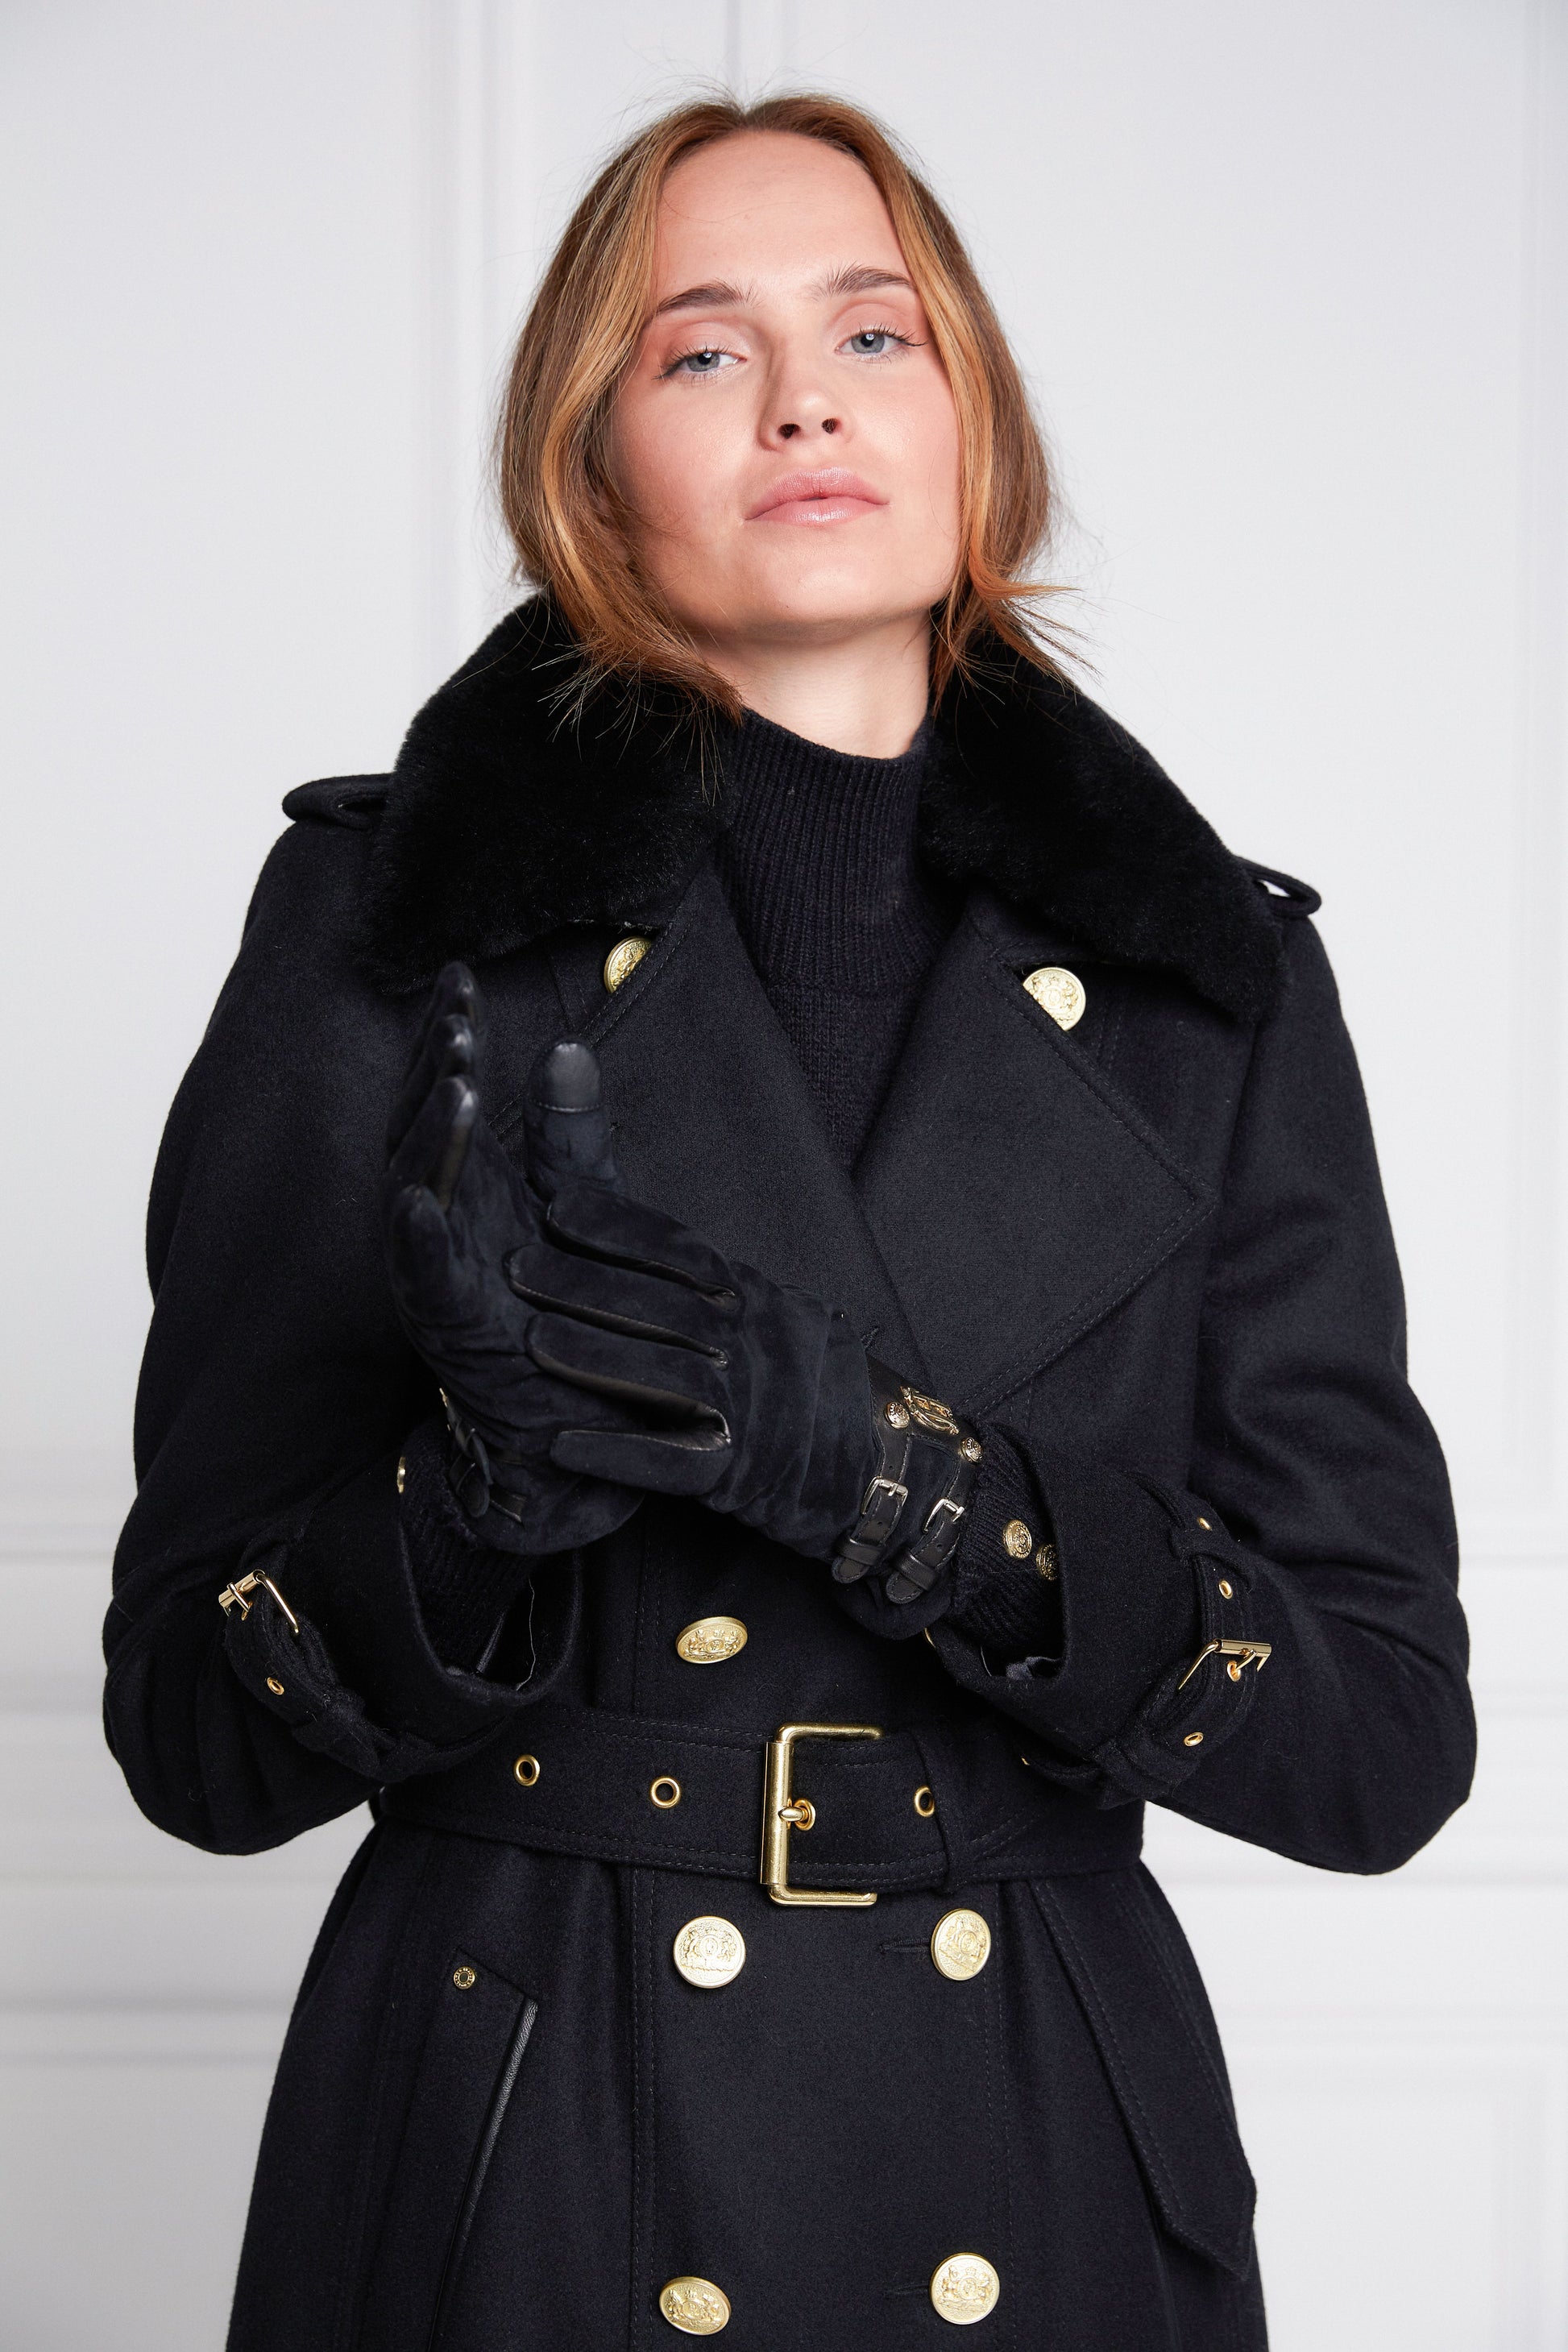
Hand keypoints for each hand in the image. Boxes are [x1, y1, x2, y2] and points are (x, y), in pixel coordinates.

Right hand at [382, 964, 639, 1553]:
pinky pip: (419, 1279)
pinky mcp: (444, 1329)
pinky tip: (418, 1199)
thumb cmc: (577, 1316)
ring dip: (432, 1138)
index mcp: (471, 1186)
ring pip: (416, 1191)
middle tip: (456, 1018)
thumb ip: (573, 1135)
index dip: (448, 1038)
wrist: (580, 1433)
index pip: (448, 1095)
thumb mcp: (584, 1210)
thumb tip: (566, 1045)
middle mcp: (441, 1222)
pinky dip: (417, 1240)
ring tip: (456, 1085)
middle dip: (436, 1071)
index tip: (459, 976)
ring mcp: (434, 1273)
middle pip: (423, 1129)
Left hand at [504, 1172, 879, 1561]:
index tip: (558, 1208)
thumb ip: (711, 1289)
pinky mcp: (742, 1474)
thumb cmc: (809, 1388)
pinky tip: (560, 1445)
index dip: (619, 1227)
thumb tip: (633, 1246)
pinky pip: (674, 1462)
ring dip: (596, 1358)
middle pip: (665, 1305)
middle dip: (588, 1283)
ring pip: (668, 1376)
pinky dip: (618, 1453)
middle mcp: (757, 1344)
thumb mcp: (772, 1316)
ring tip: (532, 1341)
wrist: (885, 1470)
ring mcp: (752, 1408)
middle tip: (520, 1267)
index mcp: (755, 1298)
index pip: (681, 1250)